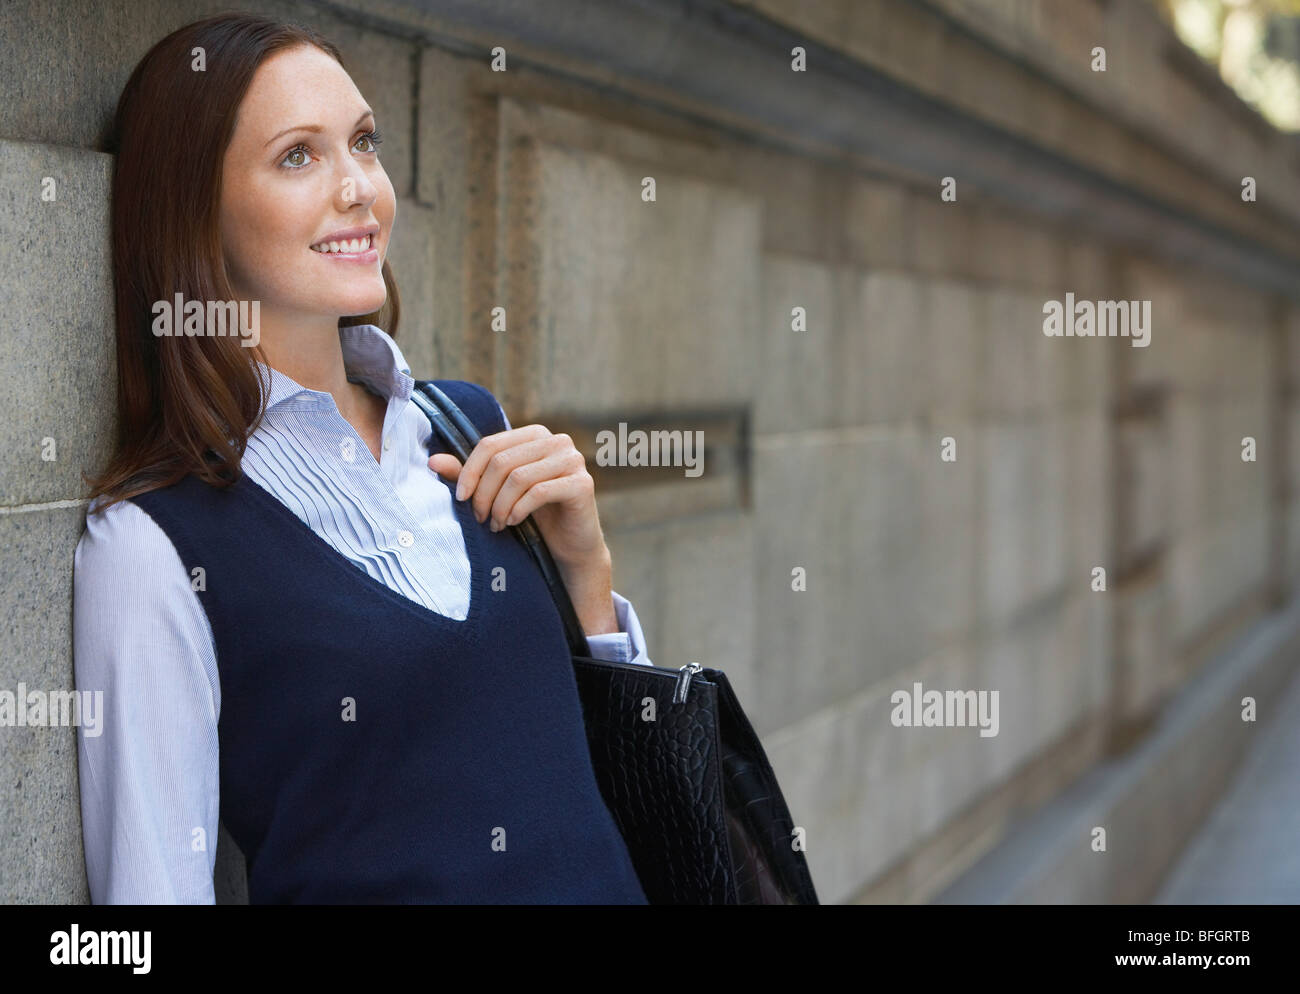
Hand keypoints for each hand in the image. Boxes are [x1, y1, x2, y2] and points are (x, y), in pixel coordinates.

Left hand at [428, 425, 608, 570]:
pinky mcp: (582, 483)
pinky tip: (513, 522)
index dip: (469, 471)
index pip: (491, 444)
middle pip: (503, 461)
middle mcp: (557, 441)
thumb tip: (432, 461)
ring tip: (496, 524)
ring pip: (519, 477)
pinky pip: (539, 492)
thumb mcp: (498, 493)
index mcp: (535, 434)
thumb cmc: (534, 515)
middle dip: (484, 493)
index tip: (459, 498)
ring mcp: (573, 460)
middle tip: (479, 517)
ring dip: (500, 505)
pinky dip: (519, 509)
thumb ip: (470, 475)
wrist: (571, 546)